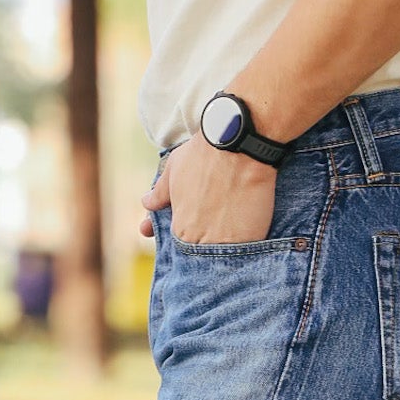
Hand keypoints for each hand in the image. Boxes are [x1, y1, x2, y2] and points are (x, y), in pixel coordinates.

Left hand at [140, 133, 276, 244]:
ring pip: (225, 256)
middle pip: (204, 253)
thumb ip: (160, 192)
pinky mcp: (252, 240)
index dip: (189, 238)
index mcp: (180, 228)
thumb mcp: (174, 169)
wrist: (239, 143)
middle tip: (218, 223)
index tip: (198, 228)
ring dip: (227, 246)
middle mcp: (201, 242)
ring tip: (234, 225)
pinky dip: (246, 246)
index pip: (181, 246)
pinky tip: (247, 232)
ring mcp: (227, 244)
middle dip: (208, 243)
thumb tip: (147, 204)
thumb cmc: (204, 154)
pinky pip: (247, 252)